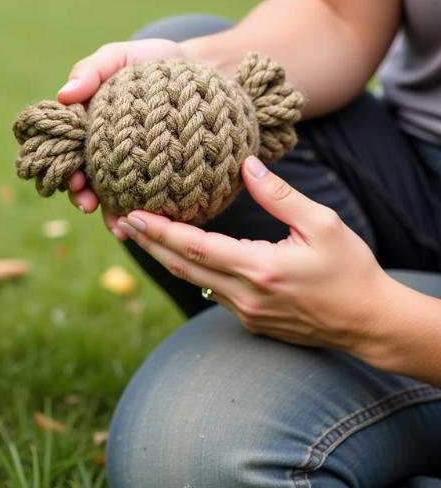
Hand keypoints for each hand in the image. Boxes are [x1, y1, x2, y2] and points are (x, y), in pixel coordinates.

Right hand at [58, 39, 187, 227]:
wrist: (203, 70)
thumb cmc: (154, 60)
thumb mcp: (120, 56)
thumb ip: (91, 70)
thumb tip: (63, 95)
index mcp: (89, 125)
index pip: (67, 151)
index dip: (63, 169)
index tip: (72, 180)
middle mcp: (107, 148)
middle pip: (86, 179)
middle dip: (82, 196)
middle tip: (87, 205)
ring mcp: (134, 164)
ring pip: (114, 194)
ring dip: (110, 212)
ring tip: (116, 225)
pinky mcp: (162, 174)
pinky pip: (149, 196)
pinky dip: (145, 212)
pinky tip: (148, 223)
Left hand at [116, 156, 400, 354]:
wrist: (369, 323)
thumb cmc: (350, 269)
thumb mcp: (322, 224)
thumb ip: (279, 194)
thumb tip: (245, 164)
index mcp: (261, 269)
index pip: (195, 247)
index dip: (160, 230)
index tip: (132, 213)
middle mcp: (246, 295)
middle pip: (181, 266)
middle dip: (146, 242)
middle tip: (117, 220)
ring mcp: (245, 312)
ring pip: (191, 279)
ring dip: (162, 255)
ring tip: (136, 232)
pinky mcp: (249, 320)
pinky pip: (209, 290)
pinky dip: (187, 268)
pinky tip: (175, 251)